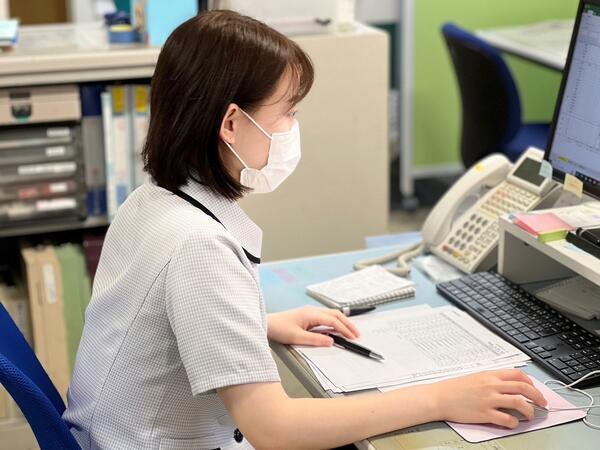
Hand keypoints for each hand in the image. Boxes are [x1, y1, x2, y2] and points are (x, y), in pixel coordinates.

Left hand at [267, 306, 359, 345]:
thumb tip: (331, 341)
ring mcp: (310, 313)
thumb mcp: (297, 337)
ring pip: (331, 315)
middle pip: (335, 315)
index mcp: (311, 314)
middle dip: (348, 324)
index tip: (353, 337)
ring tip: (350, 332)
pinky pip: (325, 318)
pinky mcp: (307, 317)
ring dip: (342, 323)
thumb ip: (315, 340)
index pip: (333, 320)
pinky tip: (336, 330)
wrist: (267, 324)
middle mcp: (312, 311)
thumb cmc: (278, 328)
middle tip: (357, 334)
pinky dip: (334, 324)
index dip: (344, 329)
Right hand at [431, 369, 547, 428]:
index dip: (531, 382)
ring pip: (519, 403)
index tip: (534, 389)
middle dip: (537, 396)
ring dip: (529, 410)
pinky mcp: (485, 413)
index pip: (518, 374)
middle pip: (523, 387)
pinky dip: (514, 422)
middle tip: (542, 403)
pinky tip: (513, 423)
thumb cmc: (455, 388)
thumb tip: (509, 386)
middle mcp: (491, 386)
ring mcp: (489, 400)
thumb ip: (492, 380)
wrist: (440, 397)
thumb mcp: (476, 377)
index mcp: (490, 375)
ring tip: (530, 415)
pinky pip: (507, 419)